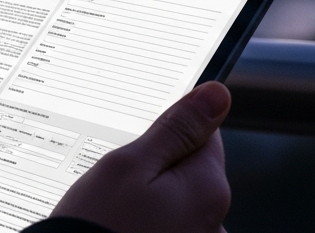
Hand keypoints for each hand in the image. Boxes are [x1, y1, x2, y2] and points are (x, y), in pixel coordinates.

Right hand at [51, 83, 232, 232]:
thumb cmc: (98, 225)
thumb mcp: (129, 164)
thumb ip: (176, 128)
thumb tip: (216, 95)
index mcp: (208, 187)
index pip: (205, 136)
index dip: (167, 137)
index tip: (140, 151)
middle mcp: (216, 221)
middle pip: (192, 173)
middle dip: (159, 173)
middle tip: (120, 187)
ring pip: (180, 203)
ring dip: (154, 203)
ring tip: (117, 215)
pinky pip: (172, 227)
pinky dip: (150, 226)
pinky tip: (124, 230)